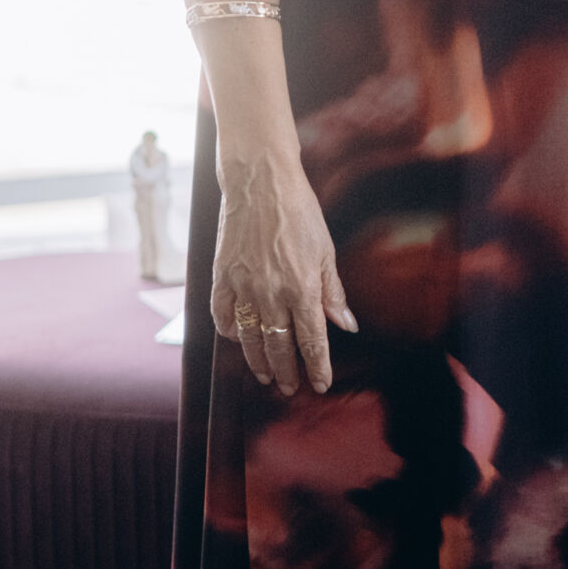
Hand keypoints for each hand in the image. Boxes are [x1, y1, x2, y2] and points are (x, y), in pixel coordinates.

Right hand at [211, 143, 356, 394]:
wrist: (260, 181)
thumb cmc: (299, 211)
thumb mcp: (325, 250)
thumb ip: (333, 291)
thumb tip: (346, 325)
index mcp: (302, 288)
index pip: (312, 340)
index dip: (317, 366)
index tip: (321, 384)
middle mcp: (272, 293)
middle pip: (279, 346)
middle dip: (288, 371)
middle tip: (291, 387)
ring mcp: (243, 286)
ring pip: (250, 338)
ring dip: (258, 361)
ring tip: (266, 375)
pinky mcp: (222, 276)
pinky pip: (222, 315)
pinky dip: (229, 331)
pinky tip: (237, 339)